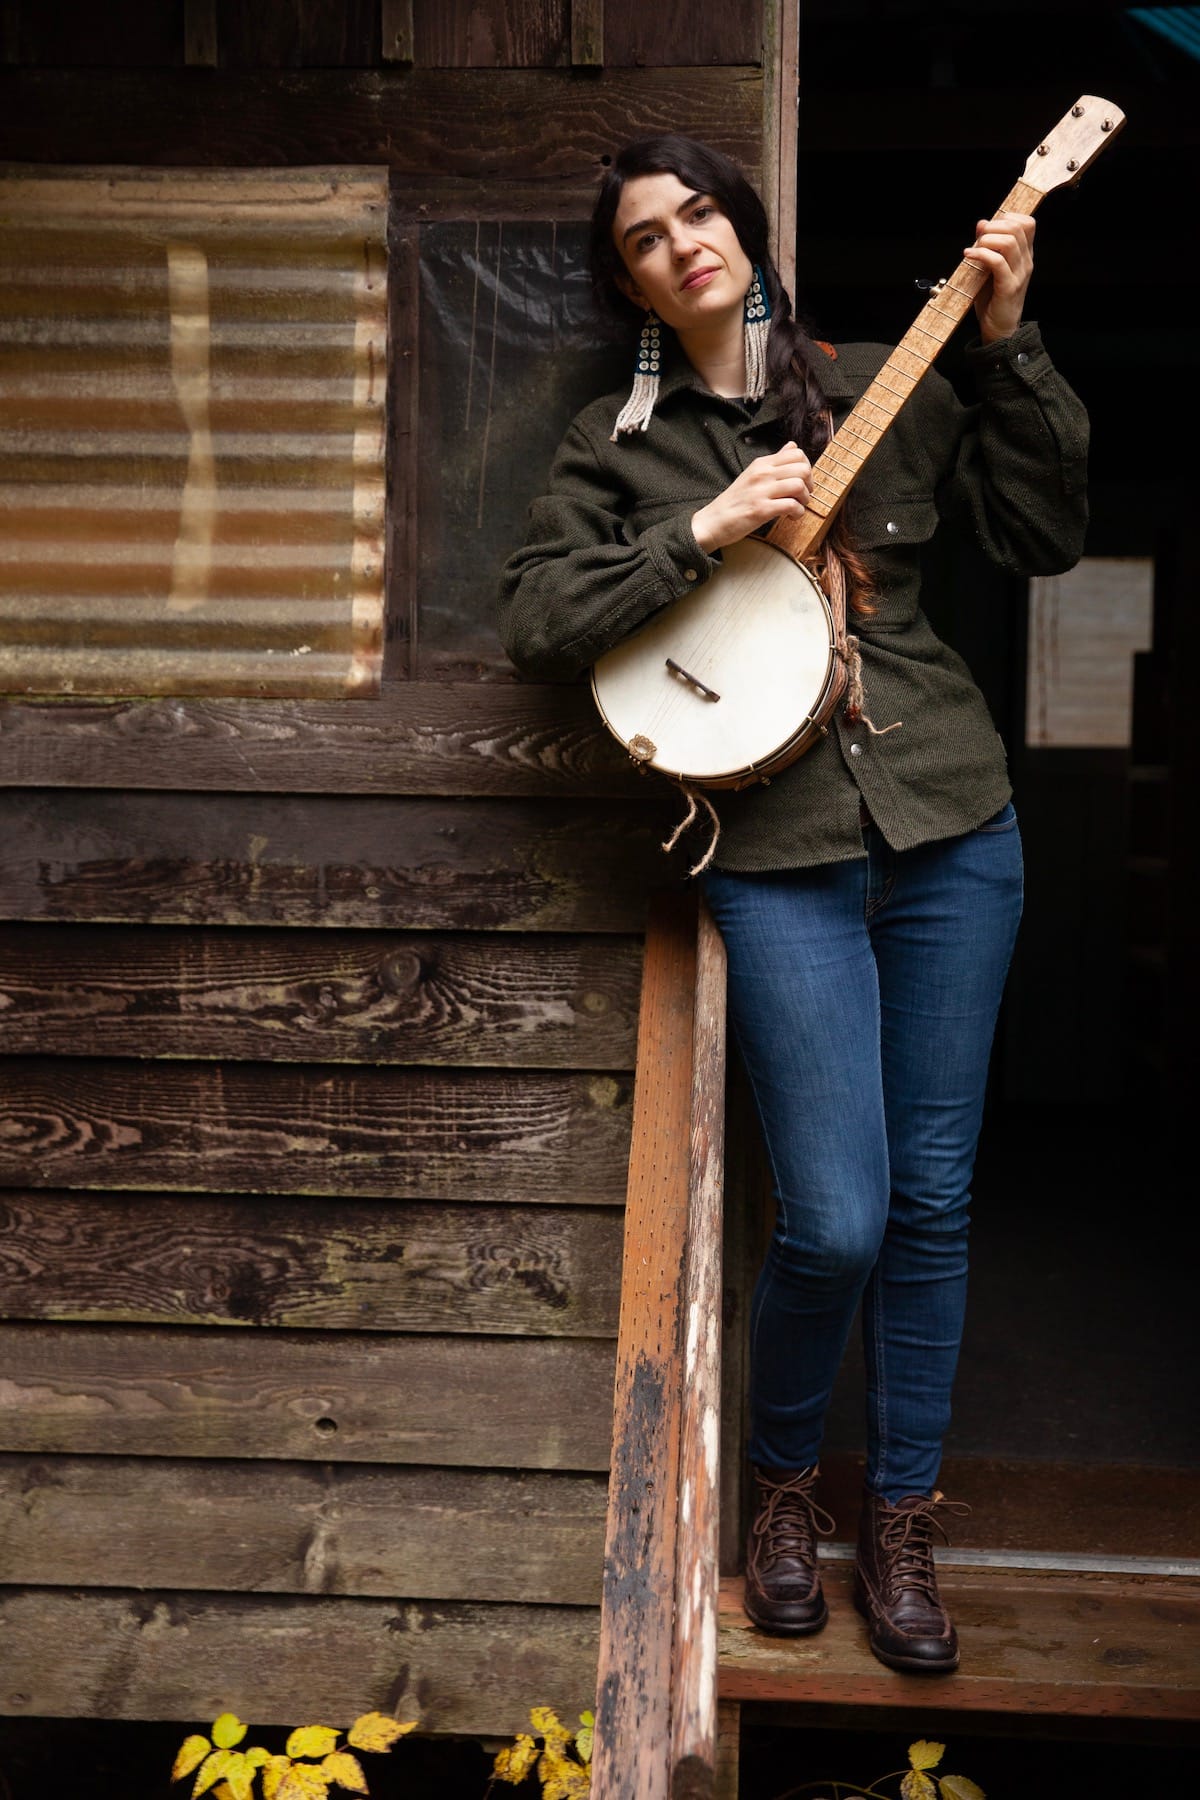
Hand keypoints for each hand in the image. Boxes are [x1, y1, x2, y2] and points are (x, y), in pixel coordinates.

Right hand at [691, 442, 812, 552]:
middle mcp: (762, 473)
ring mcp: (761, 491)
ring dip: (804, 499)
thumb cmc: (735, 501)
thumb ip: (774, 461)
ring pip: (799, 485)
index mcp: (761, 463)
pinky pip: (792, 505)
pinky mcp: (761, 510)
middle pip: (802, 468)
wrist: (714, 521)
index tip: (802, 482)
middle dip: (809, 485)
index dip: (806, 468)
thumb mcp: (753, 474)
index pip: (796, 453)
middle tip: (803, 496)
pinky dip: (798, 513)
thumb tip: (792, 446)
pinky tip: (791, 517)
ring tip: (797, 507)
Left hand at [964, 210, 1034, 342]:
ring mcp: (1019, 274)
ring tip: (973, 248)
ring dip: (986, 240)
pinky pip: (997, 262)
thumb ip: (987, 246)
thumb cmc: (993, 299)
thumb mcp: (989, 268)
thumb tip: (981, 223)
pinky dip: (980, 254)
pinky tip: (968, 256)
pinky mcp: (1008, 287)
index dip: (1008, 218)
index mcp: (1024, 255)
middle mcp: (1026, 262)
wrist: (999, 330)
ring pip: (1009, 242)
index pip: (1028, 223)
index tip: (989, 228)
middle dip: (993, 226)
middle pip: (1017, 227)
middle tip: (978, 238)